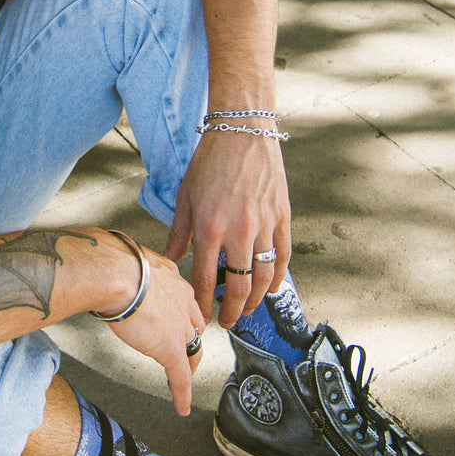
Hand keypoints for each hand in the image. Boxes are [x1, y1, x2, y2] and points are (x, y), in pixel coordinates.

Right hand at [97, 236, 205, 416]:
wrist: (115, 273)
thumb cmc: (111, 260)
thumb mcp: (125, 256)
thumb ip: (124, 263)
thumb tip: (105, 259)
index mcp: (171, 278)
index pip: (182, 299)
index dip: (180, 311)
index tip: (177, 316)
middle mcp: (182, 301)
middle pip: (193, 324)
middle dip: (191, 336)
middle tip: (187, 347)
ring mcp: (178, 326)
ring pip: (191, 349)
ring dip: (189, 364)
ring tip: (185, 376)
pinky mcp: (170, 349)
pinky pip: (180, 376)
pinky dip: (182, 393)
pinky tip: (182, 406)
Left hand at [165, 129, 291, 328]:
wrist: (242, 132)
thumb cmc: (209, 162)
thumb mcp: (185, 197)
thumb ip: (179, 233)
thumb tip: (171, 261)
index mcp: (210, 227)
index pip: (204, 278)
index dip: (202, 302)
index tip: (200, 315)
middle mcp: (239, 231)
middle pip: (238, 286)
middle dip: (231, 311)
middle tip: (226, 323)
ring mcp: (265, 225)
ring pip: (263, 277)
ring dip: (255, 300)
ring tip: (246, 310)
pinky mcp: (283, 217)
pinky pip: (283, 256)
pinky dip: (278, 277)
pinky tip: (270, 289)